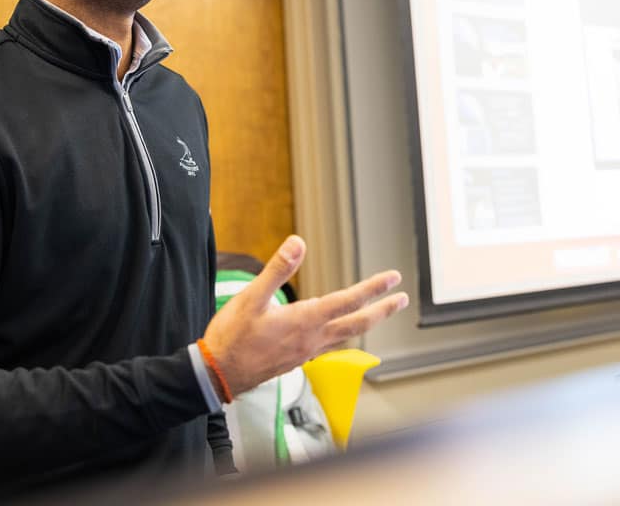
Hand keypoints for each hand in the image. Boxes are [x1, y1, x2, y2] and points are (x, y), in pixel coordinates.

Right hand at [202, 235, 407, 395]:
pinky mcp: (297, 359)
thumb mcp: (251, 297)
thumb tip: (298, 242)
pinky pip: (330, 344)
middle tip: (402, 300)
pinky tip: (338, 331)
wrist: (218, 376)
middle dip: (382, 310)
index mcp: (305, 321)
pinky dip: (343, 333)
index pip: (348, 300)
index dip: (374, 288)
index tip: (394, 279)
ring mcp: (306, 352)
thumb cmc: (232, 337)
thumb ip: (277, 269)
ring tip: (378, 313)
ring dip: (366, 322)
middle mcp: (312, 338)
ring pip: (346, 335)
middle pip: (357, 322)